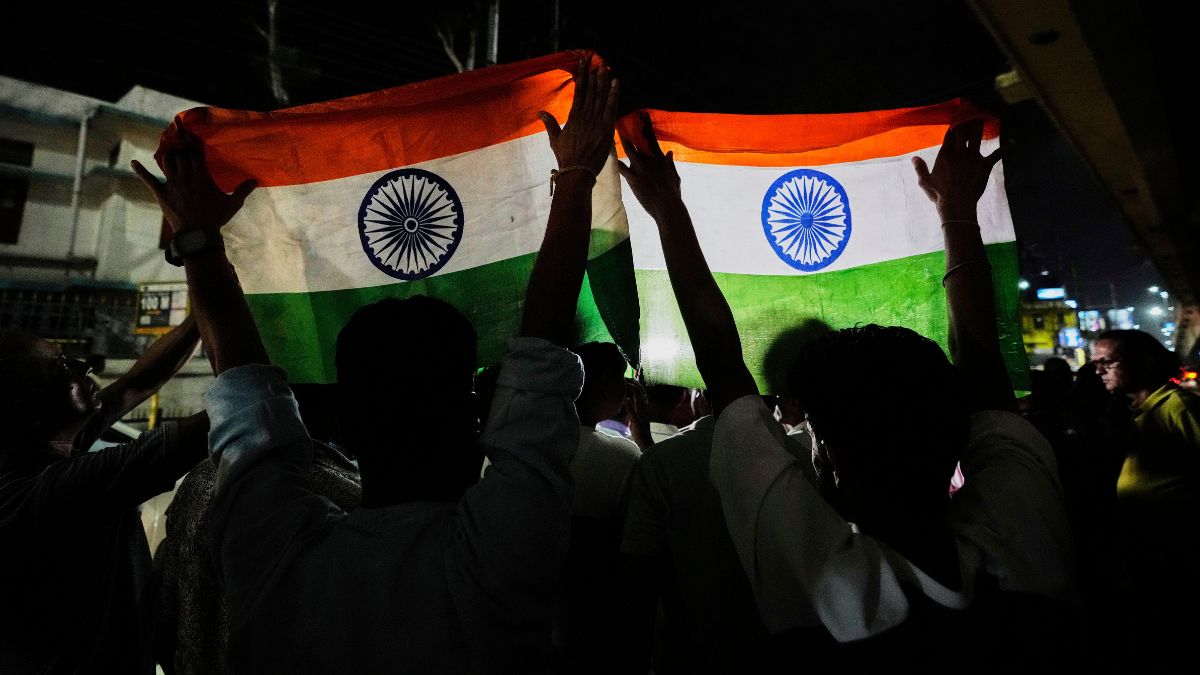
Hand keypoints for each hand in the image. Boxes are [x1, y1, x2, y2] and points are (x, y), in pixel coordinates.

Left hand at [131, 131, 255, 233]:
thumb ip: (243, 190)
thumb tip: (255, 181)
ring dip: (168, 155)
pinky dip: (140, 170)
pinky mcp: (161, 193)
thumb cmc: (215, 218)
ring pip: (167, 162)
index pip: (195, 153)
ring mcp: (171, 184)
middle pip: (180, 155)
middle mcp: (185, 176)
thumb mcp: (232, 204)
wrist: (196, 234)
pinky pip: (148, 179)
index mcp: (201, 176)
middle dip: (180, 147)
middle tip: (179, 139)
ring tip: (170, 152)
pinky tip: (133, 163)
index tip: (188, 131)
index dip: (191, 141)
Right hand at [538, 61, 618, 174]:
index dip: (581, 76)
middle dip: (593, 75)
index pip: (578, 91)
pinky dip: (614, 94)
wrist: (577, 171)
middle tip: (597, 62)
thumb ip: (550, 124)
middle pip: (590, 91)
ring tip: (605, 68)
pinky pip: (611, 107)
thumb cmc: (566, 157)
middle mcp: (585, 116)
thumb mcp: (555, 139)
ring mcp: (596, 121)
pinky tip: (616, 83)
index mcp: (573, 116)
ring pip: (600, 96)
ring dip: (603, 81)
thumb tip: (540, 112)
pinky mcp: (606, 128)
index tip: (582, 64)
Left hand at [617, 113, 683, 221]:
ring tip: (613, 131)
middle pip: (639, 140)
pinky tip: (606, 155)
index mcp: (660, 158)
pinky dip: (614, 160)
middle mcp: (650, 160)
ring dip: (621, 140)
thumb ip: (671, 164)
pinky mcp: (633, 178)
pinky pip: (621, 167)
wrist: (667, 207)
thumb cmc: (673, 194)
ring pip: (629, 150)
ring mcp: (641, 168)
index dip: (646, 126)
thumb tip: (670, 152)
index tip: (642, 115)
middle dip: (631, 129)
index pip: (652, 138)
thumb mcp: (675, 177)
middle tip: (623, 118)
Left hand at [622, 378, 653, 448]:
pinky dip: (630, 406)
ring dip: (633, 391)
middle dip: (633, 384)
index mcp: (643, 408)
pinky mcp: (639, 423)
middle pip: (641, 393)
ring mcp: (642, 416)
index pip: (640, 392)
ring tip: (626, 384)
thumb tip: (627, 400)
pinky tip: (626, 400)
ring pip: (640, 400)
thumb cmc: (639, 431)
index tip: (627, 378)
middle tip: (625, 377)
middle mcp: (644, 410)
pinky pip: (635, 413)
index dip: (635, 384)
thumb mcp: (635, 417)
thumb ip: (633, 408)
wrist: (646, 444)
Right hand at [911, 119, 1001, 219]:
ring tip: (983, 118)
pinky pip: (997, 153)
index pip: (950, 134)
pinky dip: (1006, 148)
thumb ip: (919, 168)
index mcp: (945, 154)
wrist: (956, 205)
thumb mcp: (925, 182)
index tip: (957, 119)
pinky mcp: (985, 165)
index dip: (954, 125)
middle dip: (967, 119)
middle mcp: (959, 152)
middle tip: (972, 112)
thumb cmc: (939, 195)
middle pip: (964, 130)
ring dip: (980, 126)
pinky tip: (1012, 143)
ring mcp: (973, 157)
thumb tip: (913, 158)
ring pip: (978, 135)